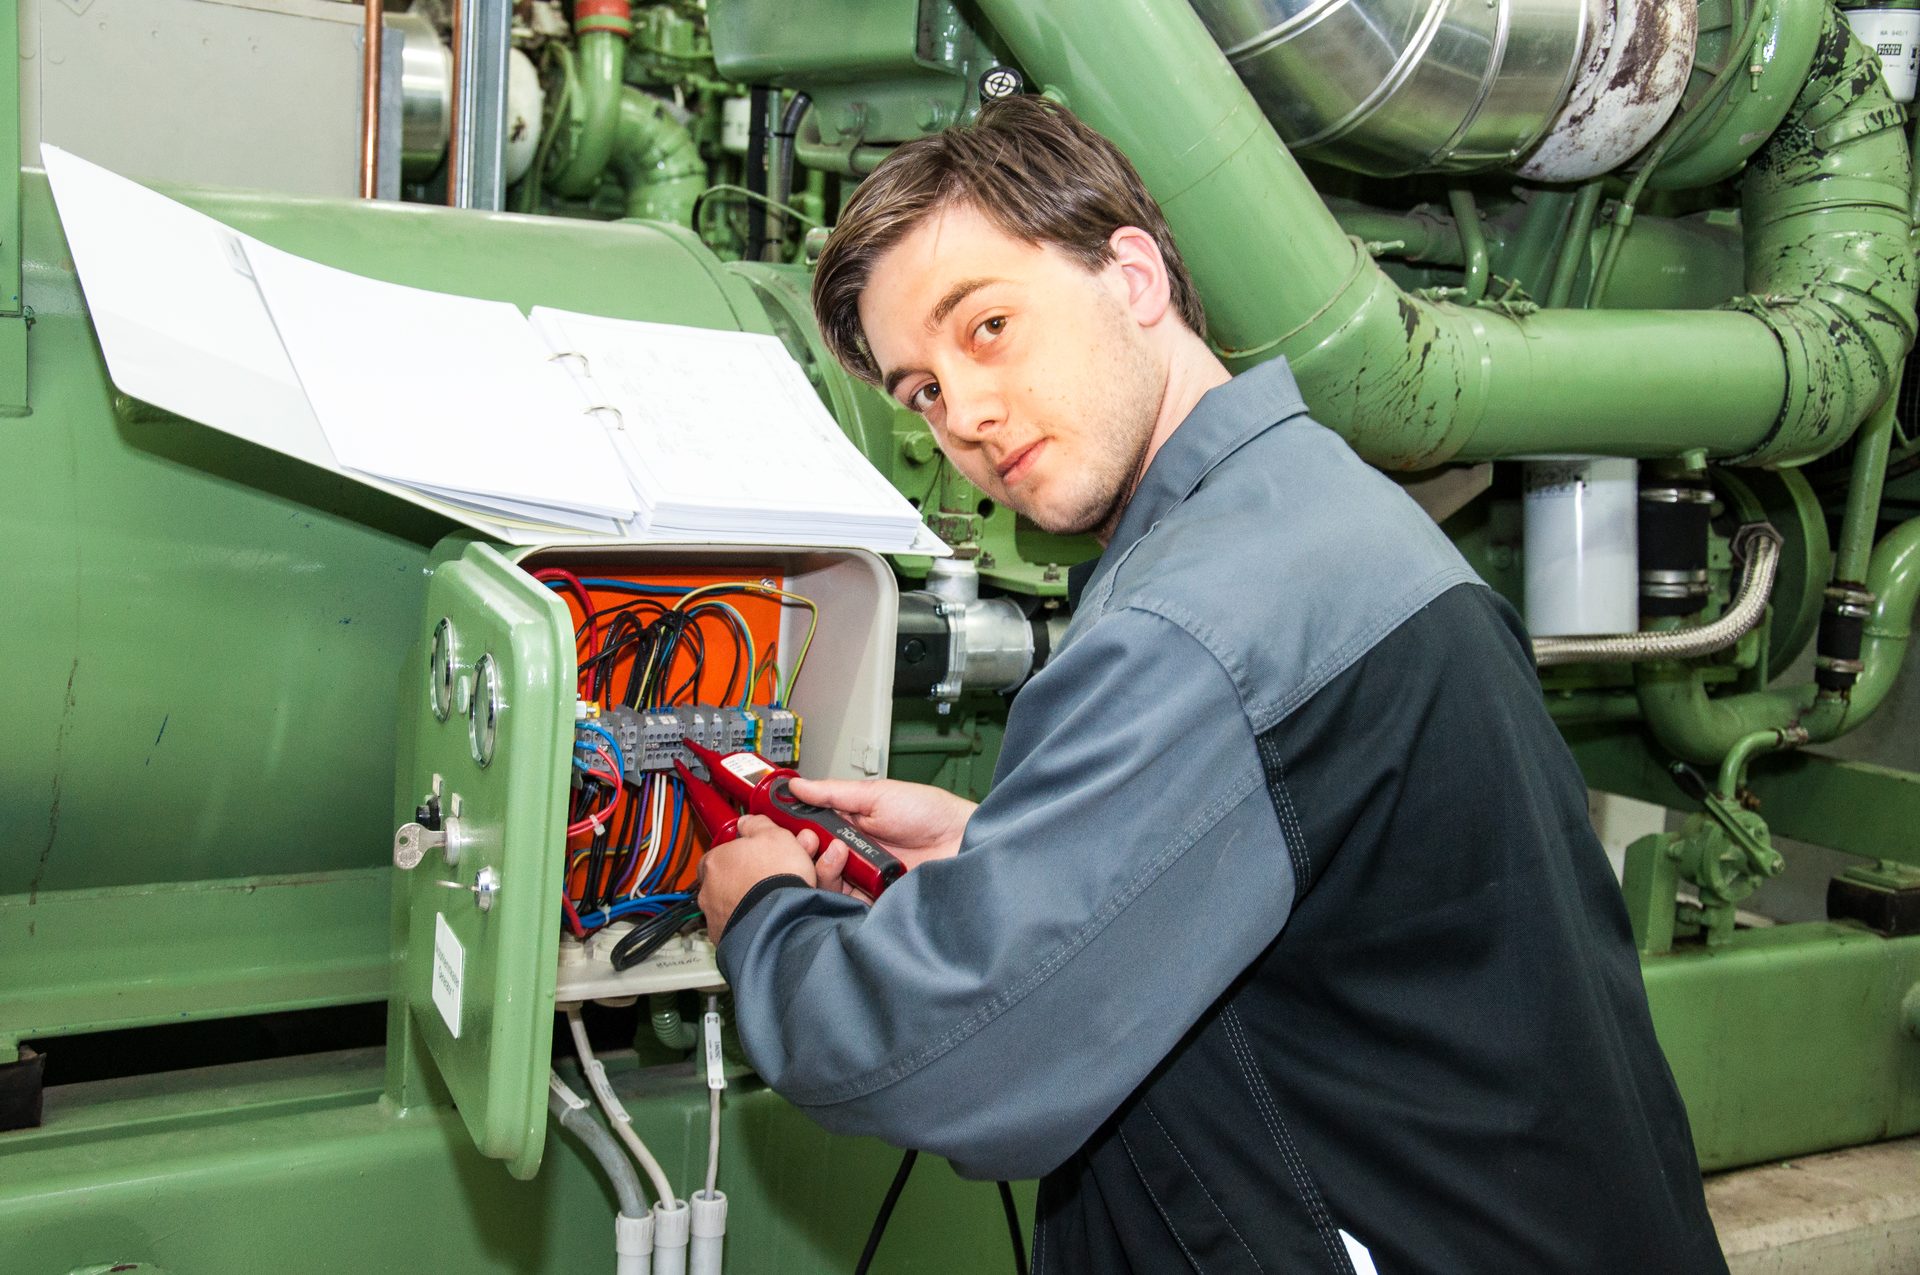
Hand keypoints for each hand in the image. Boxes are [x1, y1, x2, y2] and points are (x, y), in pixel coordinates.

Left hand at [698, 815, 817, 943]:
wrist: (781, 920)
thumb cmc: (775, 877)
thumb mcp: (774, 836)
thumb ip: (757, 825)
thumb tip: (749, 821)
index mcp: (715, 860)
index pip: (721, 853)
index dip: (740, 855)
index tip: (755, 857)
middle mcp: (708, 889)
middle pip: (724, 880)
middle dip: (743, 879)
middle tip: (768, 879)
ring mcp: (715, 916)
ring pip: (729, 905)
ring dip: (745, 902)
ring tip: (772, 902)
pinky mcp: (725, 939)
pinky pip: (737, 926)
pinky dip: (749, 923)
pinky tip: (768, 919)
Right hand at [786, 777, 975, 900]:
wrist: (962, 842)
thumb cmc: (929, 813)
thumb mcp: (877, 794)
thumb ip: (834, 793)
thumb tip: (797, 785)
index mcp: (849, 824)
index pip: (809, 828)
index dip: (793, 828)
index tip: (779, 823)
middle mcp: (851, 851)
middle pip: (810, 858)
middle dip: (804, 849)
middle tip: (811, 840)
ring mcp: (860, 877)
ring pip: (821, 881)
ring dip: (823, 867)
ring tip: (840, 854)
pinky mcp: (870, 900)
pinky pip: (842, 902)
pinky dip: (837, 891)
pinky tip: (846, 876)